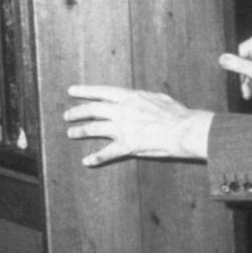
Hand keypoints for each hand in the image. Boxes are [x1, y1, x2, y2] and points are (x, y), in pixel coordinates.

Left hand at [63, 85, 213, 166]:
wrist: (184, 129)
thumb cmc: (176, 113)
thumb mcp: (159, 98)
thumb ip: (146, 97)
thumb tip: (144, 97)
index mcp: (129, 97)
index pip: (101, 92)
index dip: (84, 91)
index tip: (71, 91)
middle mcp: (122, 111)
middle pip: (92, 110)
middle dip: (77, 112)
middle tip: (67, 115)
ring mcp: (122, 128)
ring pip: (94, 129)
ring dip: (80, 131)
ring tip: (70, 133)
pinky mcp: (127, 145)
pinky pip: (107, 153)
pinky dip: (95, 158)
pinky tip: (86, 161)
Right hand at [218, 33, 251, 106]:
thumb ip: (238, 65)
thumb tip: (221, 59)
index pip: (237, 54)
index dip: (237, 69)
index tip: (236, 82)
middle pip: (241, 61)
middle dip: (242, 78)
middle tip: (244, 91)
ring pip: (245, 67)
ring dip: (246, 81)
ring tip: (248, 94)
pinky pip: (251, 69)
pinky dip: (251, 80)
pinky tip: (251, 91)